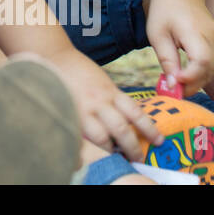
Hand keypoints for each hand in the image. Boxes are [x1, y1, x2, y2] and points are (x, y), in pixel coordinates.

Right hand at [46, 46, 164, 158]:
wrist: (54, 57)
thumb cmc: (80, 70)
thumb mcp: (102, 82)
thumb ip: (113, 99)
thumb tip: (126, 119)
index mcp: (111, 91)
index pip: (136, 113)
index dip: (149, 130)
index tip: (158, 141)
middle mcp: (99, 101)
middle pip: (122, 129)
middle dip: (132, 147)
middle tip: (139, 157)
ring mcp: (82, 110)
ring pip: (102, 137)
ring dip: (111, 151)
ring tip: (116, 158)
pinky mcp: (68, 115)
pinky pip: (82, 137)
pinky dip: (89, 147)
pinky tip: (93, 153)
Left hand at [145, 0, 213, 96]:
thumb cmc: (165, 11)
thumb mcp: (158, 34)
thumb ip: (167, 59)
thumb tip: (173, 85)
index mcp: (195, 31)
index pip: (202, 61)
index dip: (190, 76)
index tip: (174, 83)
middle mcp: (211, 37)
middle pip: (209, 69)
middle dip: (192, 84)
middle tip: (173, 92)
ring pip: (211, 69)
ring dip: (195, 81)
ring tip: (175, 85)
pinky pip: (211, 63)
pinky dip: (199, 73)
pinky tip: (183, 76)